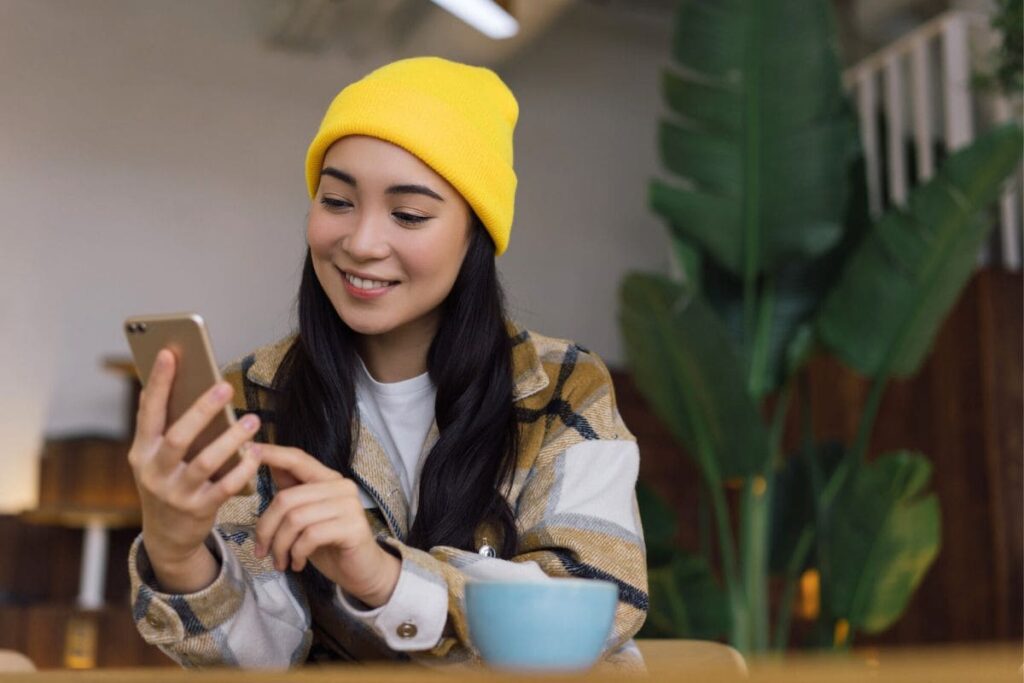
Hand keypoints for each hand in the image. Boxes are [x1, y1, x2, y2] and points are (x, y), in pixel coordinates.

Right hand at [128, 348, 262, 585]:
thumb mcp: (156, 458)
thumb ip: (165, 427)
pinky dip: (242, 469)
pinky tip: (256, 452)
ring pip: (205, 462)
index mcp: (142, 452)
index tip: (168, 352)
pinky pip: (225, 487)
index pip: (148, 412)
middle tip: (226, 386)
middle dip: (202, 409)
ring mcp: (175, 493)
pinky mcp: (198, 510)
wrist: (166, 537)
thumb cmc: (168, 483)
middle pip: (179, 436)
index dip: (157, 383)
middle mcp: (154, 472)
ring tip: (252, 420)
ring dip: (231, 439)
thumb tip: (174, 383)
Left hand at [253, 445, 400, 607]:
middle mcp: (341, 486)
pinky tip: (297, 564)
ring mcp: (349, 505)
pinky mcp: (353, 527)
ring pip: (295, 519)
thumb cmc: (329, 544)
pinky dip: (297, 553)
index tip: (248, 449)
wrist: (362, 572)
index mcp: (328, 479)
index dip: (273, 453)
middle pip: (287, 498)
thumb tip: (265, 464)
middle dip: (266, 528)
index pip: (298, 459)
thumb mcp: (304, 517)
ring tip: (280, 562)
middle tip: (260, 551)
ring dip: (280, 546)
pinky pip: (310, 536)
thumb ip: (290, 493)